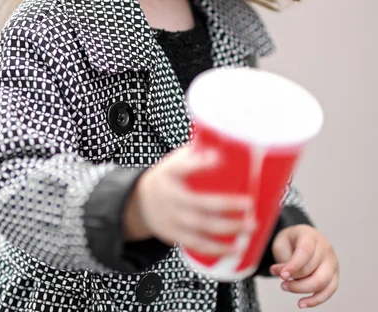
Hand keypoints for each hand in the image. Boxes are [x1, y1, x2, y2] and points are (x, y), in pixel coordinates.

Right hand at [128, 144, 255, 255]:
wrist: (141, 202)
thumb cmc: (168, 176)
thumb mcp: (176, 160)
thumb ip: (198, 153)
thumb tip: (230, 143)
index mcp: (170, 173)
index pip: (183, 167)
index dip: (200, 164)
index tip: (219, 158)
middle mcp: (170, 196)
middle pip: (199, 202)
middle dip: (227, 205)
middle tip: (249, 203)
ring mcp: (172, 217)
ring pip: (202, 226)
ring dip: (228, 228)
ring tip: (250, 226)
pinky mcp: (175, 234)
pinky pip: (197, 243)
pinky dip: (217, 248)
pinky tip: (235, 248)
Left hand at [270, 224, 338, 307]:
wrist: (301, 238)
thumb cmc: (290, 241)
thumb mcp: (282, 243)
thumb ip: (284, 259)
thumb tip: (284, 276)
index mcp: (310, 235)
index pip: (306, 251)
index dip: (294, 265)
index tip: (282, 276)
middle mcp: (325, 248)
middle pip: (313, 269)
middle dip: (295, 280)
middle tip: (282, 283)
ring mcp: (332, 262)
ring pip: (322, 282)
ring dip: (302, 289)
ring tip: (286, 288)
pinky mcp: (334, 275)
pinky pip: (329, 291)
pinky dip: (315, 300)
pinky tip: (302, 303)